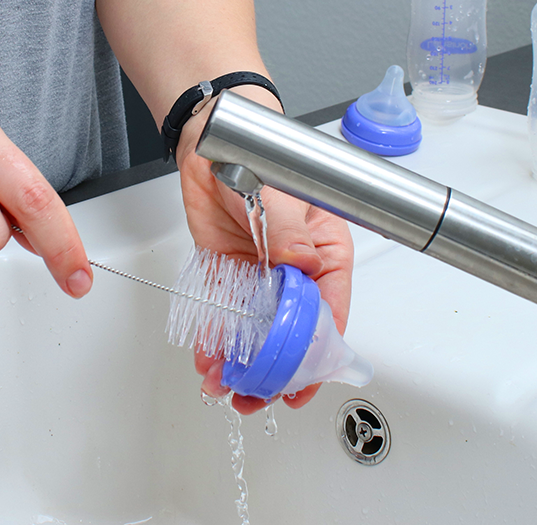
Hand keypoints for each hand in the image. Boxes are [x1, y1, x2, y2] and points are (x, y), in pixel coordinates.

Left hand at [176, 92, 353, 414]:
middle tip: (258, 396)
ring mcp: (260, 277)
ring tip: (227, 389)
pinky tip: (207, 361)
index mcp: (325, 253)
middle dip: (277, 371)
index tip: (303, 382)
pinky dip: (216, 341)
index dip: (318, 354)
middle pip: (292, 334)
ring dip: (244, 364)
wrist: (214, 139)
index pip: (328, 312)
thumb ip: (290, 231)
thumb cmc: (265, 154)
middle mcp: (295, 272)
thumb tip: (302, 265)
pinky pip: (225, 316)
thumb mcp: (283, 193)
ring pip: (258, 333)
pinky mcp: (228, 275)